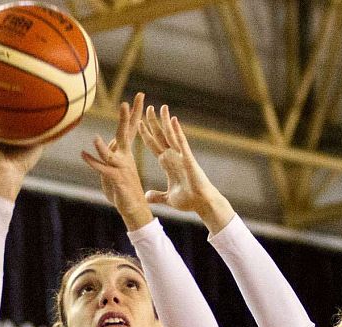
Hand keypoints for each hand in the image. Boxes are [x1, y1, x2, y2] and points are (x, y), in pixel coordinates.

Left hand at [79, 93, 152, 230]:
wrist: (134, 207)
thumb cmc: (123, 188)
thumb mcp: (115, 167)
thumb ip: (109, 154)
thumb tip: (104, 143)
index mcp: (126, 152)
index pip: (132, 128)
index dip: (135, 112)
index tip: (139, 96)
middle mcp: (126, 157)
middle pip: (126, 134)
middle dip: (126, 118)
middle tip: (126, 103)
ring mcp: (121, 168)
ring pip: (111, 154)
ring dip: (102, 148)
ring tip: (95, 139)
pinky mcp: (115, 179)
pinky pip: (102, 169)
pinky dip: (92, 162)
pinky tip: (83, 155)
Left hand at [140, 104, 234, 232]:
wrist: (202, 204)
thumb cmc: (189, 201)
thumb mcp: (168, 198)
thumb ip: (157, 196)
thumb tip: (147, 196)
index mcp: (168, 164)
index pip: (154, 145)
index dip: (147, 135)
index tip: (139, 123)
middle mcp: (173, 157)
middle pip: (161, 136)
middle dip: (154, 122)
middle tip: (148, 108)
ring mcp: (181, 156)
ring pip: (171, 135)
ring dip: (165, 121)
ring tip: (160, 107)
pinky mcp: (188, 159)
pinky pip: (181, 143)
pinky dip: (177, 131)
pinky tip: (173, 120)